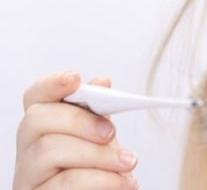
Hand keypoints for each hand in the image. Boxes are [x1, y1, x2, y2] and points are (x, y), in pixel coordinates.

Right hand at [13, 71, 138, 188]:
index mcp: (44, 126)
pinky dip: (101, 180)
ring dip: (98, 154)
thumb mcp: (100, 139)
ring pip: (50, 151)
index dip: (52, 84)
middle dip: (80, 121)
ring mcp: (27, 175)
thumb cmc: (98, 169)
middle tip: (111, 132)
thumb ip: (98, 112)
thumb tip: (101, 81)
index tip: (76, 78)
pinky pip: (64, 184)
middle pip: (38, 119)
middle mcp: (27, 148)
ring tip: (129, 162)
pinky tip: (123, 183)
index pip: (35, 96)